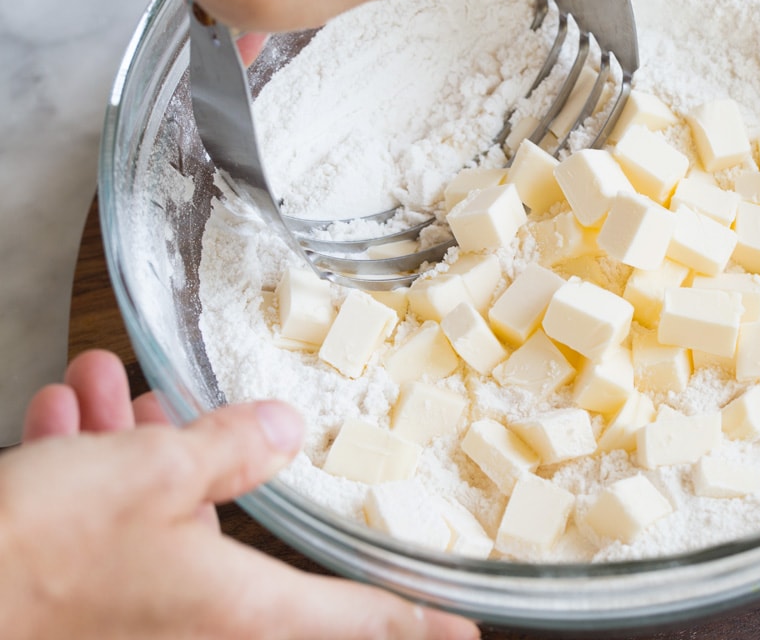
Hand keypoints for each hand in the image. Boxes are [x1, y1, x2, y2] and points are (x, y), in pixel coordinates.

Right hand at [3, 350, 478, 639]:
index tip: (463, 627)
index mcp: (240, 609)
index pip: (356, 617)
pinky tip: (65, 419)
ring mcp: (140, 615)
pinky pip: (109, 531)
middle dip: (206, 464)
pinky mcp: (84, 602)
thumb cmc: (45, 546)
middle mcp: (199, 622)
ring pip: (161, 519)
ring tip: (103, 393)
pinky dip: (91, 473)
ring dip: (133, 452)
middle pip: (241, 539)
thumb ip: (232, 450)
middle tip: (178, 417)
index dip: (414, 619)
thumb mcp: (155, 473)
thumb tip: (285, 431)